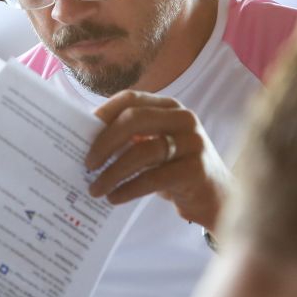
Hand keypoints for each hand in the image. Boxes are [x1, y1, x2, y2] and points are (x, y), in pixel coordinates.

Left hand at [85, 90, 231, 230]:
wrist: (216, 198)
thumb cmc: (176, 170)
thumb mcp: (154, 147)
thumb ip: (130, 138)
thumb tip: (84, 140)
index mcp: (169, 107)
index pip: (131, 99)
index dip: (104, 113)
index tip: (81, 132)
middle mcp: (184, 118)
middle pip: (135, 119)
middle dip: (105, 142)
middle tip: (87, 164)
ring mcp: (193, 143)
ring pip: (143, 151)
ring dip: (113, 172)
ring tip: (95, 189)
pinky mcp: (196, 170)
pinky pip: (154, 178)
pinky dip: (129, 188)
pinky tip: (114, 198)